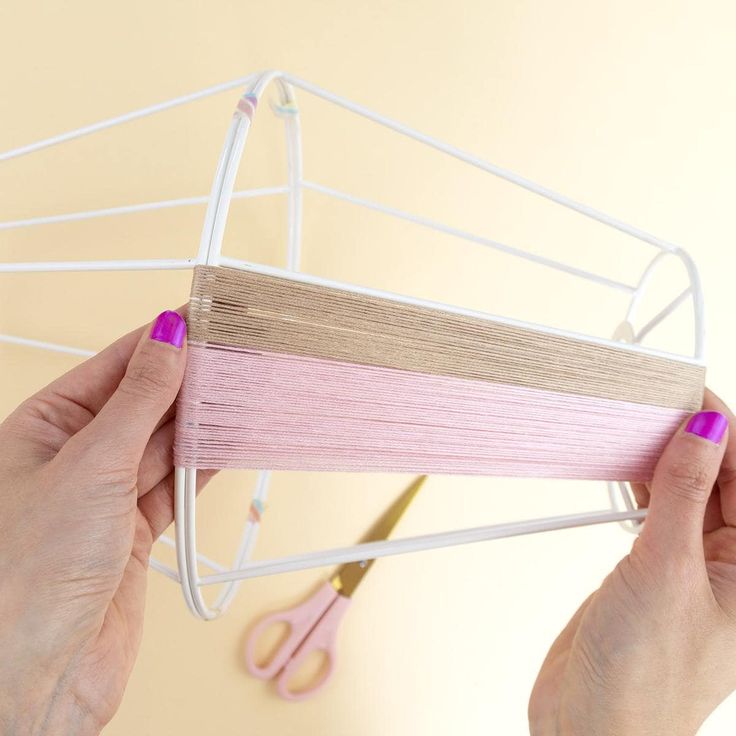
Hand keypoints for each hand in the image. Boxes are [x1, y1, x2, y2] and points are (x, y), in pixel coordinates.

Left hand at [0, 310, 210, 734]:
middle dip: (188, 379)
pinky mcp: (135, 529)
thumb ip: (139, 400)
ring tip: (243, 388)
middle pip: (144, 402)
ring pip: (165, 442)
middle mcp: (73, 457)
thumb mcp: (90, 464)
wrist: (37, 676)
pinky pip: (176, 482)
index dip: (161, 340)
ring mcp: (105, 494)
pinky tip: (230, 437)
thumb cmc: (26, 574)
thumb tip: (169, 338)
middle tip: (236, 351)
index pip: (114, 367)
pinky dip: (205, 462)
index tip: (205, 317)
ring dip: (203, 419)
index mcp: (42, 427)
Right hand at [529, 389, 735, 734]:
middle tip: (662, 399)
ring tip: (643, 422)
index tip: (694, 394)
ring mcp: (688, 569)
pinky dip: (641, 487)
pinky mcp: (650, 572)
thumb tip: (707, 431)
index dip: (726, 434)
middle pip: (723, 485)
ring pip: (687, 497)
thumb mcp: (667, 569)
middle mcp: (728, 568)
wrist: (589, 726)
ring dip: (667, 461)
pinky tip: (628, 464)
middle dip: (697, 440)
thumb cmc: (642, 676)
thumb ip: (684, 494)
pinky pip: (655, 516)